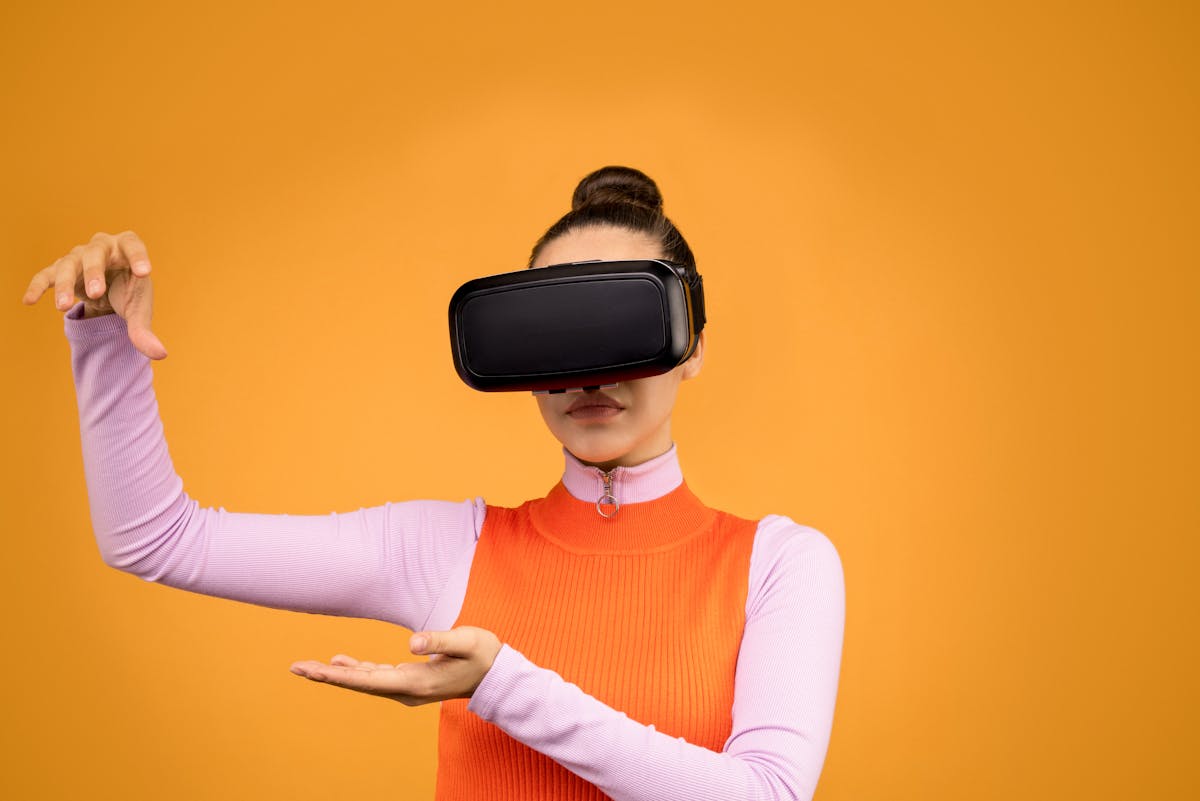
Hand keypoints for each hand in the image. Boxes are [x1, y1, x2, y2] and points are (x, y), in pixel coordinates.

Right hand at [21, 230, 167, 359]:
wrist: (107, 291)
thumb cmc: (127, 293)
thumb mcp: (138, 311)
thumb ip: (144, 331)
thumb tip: (160, 355)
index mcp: (126, 249)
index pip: (132, 244)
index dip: (138, 255)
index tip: (144, 272)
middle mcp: (102, 247)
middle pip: (96, 252)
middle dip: (94, 272)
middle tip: (96, 293)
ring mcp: (78, 256)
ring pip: (68, 264)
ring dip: (65, 284)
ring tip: (63, 307)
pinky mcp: (60, 270)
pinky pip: (45, 275)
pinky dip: (37, 286)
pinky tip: (29, 301)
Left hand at [289, 626, 502, 705]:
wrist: (497, 675)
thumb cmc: (484, 655)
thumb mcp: (466, 641)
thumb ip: (439, 640)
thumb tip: (411, 643)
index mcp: (416, 683)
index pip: (369, 680)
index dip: (339, 675)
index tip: (313, 671)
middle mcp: (406, 690)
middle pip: (359, 683)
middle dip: (327, 675)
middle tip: (295, 667)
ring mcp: (407, 687)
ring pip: (364, 681)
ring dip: (336, 674)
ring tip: (307, 667)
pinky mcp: (409, 680)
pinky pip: (375, 677)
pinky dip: (355, 670)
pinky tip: (340, 662)